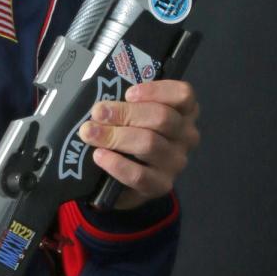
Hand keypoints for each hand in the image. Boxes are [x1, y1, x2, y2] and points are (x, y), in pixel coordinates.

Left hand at [79, 79, 199, 210]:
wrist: (125, 178)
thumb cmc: (130, 135)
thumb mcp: (132, 114)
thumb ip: (126, 104)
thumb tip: (103, 103)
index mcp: (184, 111)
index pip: (183, 94)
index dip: (155, 91)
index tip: (128, 94)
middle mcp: (186, 135)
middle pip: (161, 117)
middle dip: (125, 113)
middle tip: (98, 112)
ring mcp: (176, 161)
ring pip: (149, 144)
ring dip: (115, 136)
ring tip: (90, 133)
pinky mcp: (162, 185)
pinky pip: (139, 174)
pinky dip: (116, 164)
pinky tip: (99, 156)